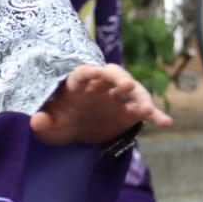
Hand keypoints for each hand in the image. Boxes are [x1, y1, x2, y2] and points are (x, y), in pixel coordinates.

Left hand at [30, 64, 171, 145]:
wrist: (75, 129)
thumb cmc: (60, 120)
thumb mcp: (49, 124)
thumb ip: (43, 121)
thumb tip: (36, 121)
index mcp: (78, 83)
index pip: (83, 73)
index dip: (89, 72)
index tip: (94, 72)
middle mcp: (100, 85)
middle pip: (112, 75)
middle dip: (120, 78)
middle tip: (127, 85)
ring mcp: (117, 97)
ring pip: (132, 91)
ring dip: (141, 97)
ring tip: (147, 110)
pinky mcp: (129, 111)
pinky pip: (144, 111)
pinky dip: (155, 114)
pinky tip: (166, 122)